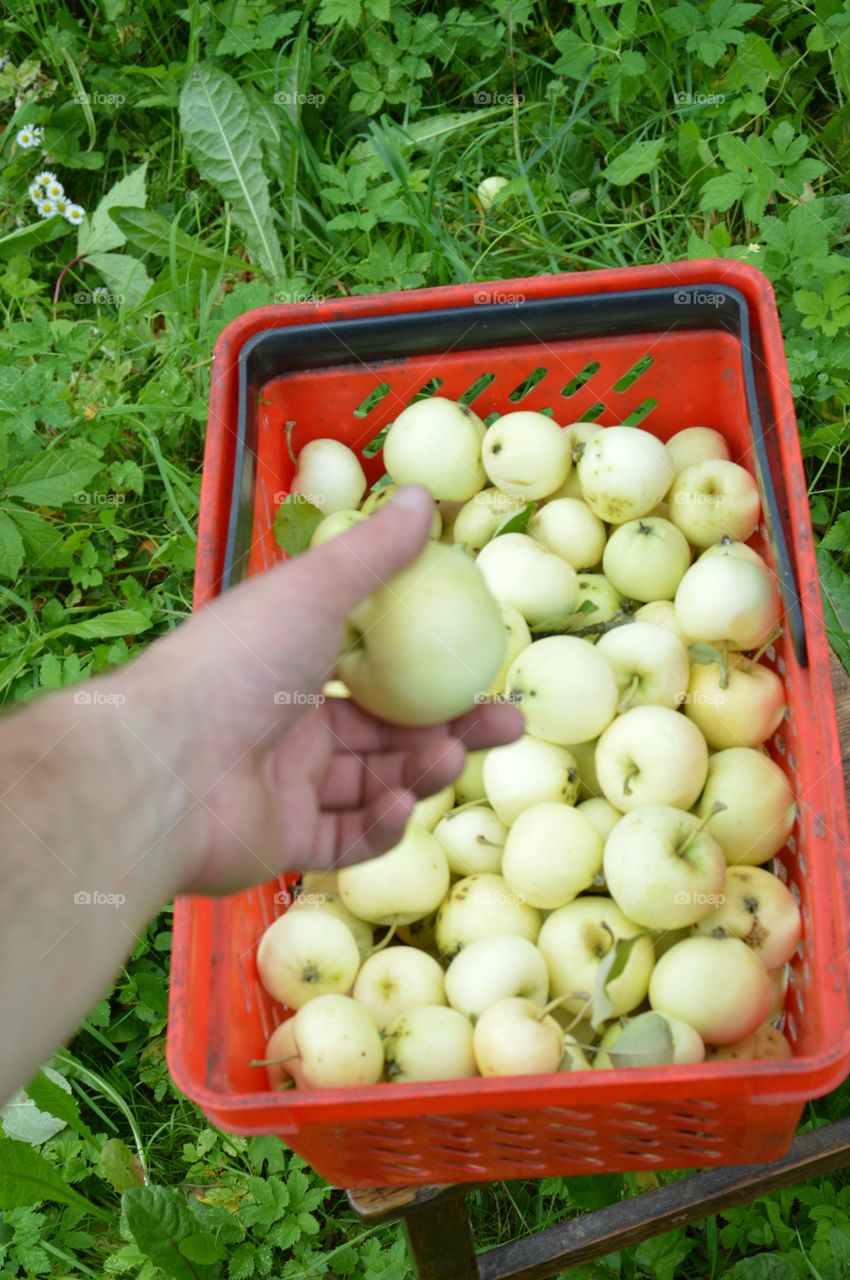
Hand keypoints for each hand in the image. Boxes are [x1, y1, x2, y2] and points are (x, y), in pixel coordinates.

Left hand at [130, 487, 522, 893]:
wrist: (165, 767)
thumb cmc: (235, 664)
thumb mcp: (313, 592)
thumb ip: (372, 553)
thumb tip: (420, 495)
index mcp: (288, 662)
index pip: (371, 665)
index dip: (428, 666)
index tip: (480, 661)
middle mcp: (287, 724)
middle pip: (385, 729)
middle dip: (449, 727)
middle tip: (508, 722)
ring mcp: (286, 786)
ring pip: (373, 781)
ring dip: (421, 770)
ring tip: (451, 757)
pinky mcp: (285, 841)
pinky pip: (348, 836)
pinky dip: (382, 823)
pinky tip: (401, 803)